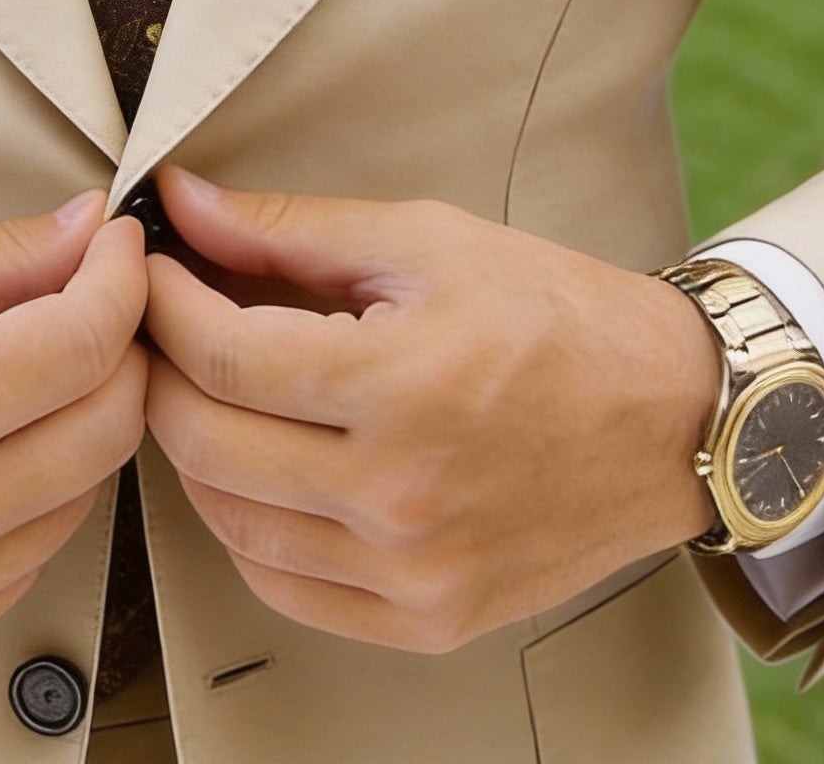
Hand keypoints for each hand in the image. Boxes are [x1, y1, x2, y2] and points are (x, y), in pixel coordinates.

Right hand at [0, 193, 148, 674]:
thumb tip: (87, 232)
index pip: (90, 342)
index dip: (121, 278)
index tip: (117, 249)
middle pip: (110, 426)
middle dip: (117, 348)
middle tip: (86, 301)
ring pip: (82, 498)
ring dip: (76, 425)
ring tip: (18, 374)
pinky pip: (26, 561)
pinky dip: (30, 499)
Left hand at [142, 168, 718, 654]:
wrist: (671, 417)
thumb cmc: (556, 315)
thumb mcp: (424, 241)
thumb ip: (289, 229)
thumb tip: (183, 204)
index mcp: (403, 385)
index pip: (222, 355)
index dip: (164, 303)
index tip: (151, 269)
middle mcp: (402, 494)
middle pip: (207, 441)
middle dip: (162, 370)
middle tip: (163, 324)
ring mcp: (413, 571)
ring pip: (230, 522)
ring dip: (195, 450)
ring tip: (208, 389)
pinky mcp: (426, 620)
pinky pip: (284, 586)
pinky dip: (246, 527)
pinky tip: (258, 468)